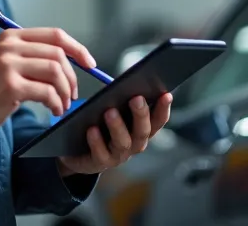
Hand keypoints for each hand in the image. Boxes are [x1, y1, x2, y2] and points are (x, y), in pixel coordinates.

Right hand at [0, 27, 96, 139]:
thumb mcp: (7, 64)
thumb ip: (33, 58)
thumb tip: (71, 63)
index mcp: (11, 37)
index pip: (55, 35)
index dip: (77, 48)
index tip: (90, 64)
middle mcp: (10, 46)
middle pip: (58, 54)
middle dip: (72, 77)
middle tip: (73, 93)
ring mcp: (9, 65)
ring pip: (56, 72)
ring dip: (66, 92)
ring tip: (62, 104)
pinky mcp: (11, 85)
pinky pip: (48, 92)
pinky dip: (57, 103)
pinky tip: (53, 110)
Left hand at [56, 92, 173, 176]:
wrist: (81, 152)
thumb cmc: (102, 124)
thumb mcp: (114, 111)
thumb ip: (122, 100)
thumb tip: (125, 83)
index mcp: (142, 130)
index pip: (158, 120)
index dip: (163, 109)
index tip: (166, 94)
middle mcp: (134, 144)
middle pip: (142, 131)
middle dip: (141, 114)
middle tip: (136, 98)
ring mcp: (119, 155)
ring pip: (123, 142)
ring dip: (118, 127)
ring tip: (110, 111)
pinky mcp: (100, 163)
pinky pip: (101, 154)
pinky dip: (97, 142)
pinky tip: (91, 129)